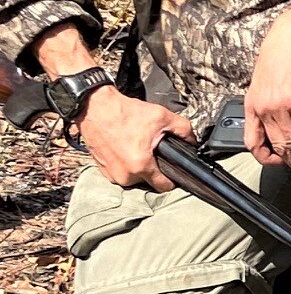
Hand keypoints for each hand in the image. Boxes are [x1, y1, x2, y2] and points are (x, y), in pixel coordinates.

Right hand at [77, 87, 195, 190]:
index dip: (172, 178)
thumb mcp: (161, 116)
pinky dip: (124, 163)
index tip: (171, 169)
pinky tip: (125, 149)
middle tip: (152, 151)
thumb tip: (192, 141)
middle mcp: (124, 175)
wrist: (94, 107)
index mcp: (140, 165)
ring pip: (134, 177)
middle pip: (148, 181)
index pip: (164, 186)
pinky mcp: (101, 169)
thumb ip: (183, 129)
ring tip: (138, 148)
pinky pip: (120, 172)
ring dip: (138, 167)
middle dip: (153, 168)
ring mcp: (111, 174)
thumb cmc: (122, 112)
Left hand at [245, 8, 290, 176]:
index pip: (252, 142)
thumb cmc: (282, 53)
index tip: (280, 162)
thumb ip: (268, 102)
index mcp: (252, 104)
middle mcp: (263, 108)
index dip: (266, 159)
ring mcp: (279, 106)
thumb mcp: (265, 80)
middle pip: (279, 147)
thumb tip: (280, 123)